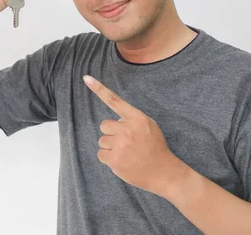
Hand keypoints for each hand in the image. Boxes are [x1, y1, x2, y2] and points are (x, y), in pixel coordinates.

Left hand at [83, 75, 185, 196]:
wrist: (163, 172)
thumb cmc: (155, 147)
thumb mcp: (149, 125)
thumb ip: (132, 119)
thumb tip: (115, 121)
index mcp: (137, 118)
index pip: (114, 101)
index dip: (99, 89)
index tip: (86, 78)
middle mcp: (127, 129)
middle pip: (104, 125)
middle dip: (112, 133)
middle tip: (126, 142)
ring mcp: (120, 145)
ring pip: (102, 141)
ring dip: (111, 147)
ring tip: (126, 153)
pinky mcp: (114, 160)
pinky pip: (101, 154)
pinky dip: (109, 159)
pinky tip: (122, 161)